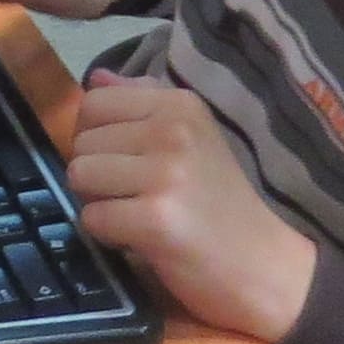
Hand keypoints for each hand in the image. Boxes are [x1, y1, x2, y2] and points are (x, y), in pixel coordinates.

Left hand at [68, 73, 318, 342]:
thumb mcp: (192, 137)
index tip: (123, 162)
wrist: (264, 266)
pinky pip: (91, 217)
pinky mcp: (155, 218)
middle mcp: (173, 129)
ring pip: (80, 175)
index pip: (95, 102)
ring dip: (99, 203)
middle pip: (82, 141)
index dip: (94, 136)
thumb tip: (94, 77)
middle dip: (96, 174)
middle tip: (135, 196)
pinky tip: (142, 239)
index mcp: (181, 104)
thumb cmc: (221, 204)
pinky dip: (108, 235)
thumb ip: (142, 103)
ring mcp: (165, 173)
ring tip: (137, 214)